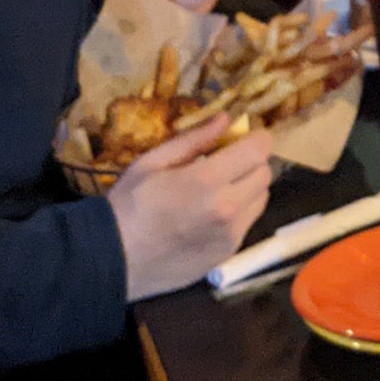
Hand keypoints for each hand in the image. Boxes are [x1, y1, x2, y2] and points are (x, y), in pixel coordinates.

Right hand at [107, 117, 274, 301]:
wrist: (114, 260)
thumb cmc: (127, 205)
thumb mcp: (152, 162)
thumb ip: (193, 140)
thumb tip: (226, 119)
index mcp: (207, 180)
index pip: (258, 150)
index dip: (257, 138)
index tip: (245, 136)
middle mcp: (228, 208)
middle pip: (265, 173)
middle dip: (252, 161)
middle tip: (228, 161)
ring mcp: (232, 234)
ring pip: (261, 198)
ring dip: (249, 187)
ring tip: (220, 188)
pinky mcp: (229, 253)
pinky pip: (249, 222)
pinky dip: (240, 211)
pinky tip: (213, 213)